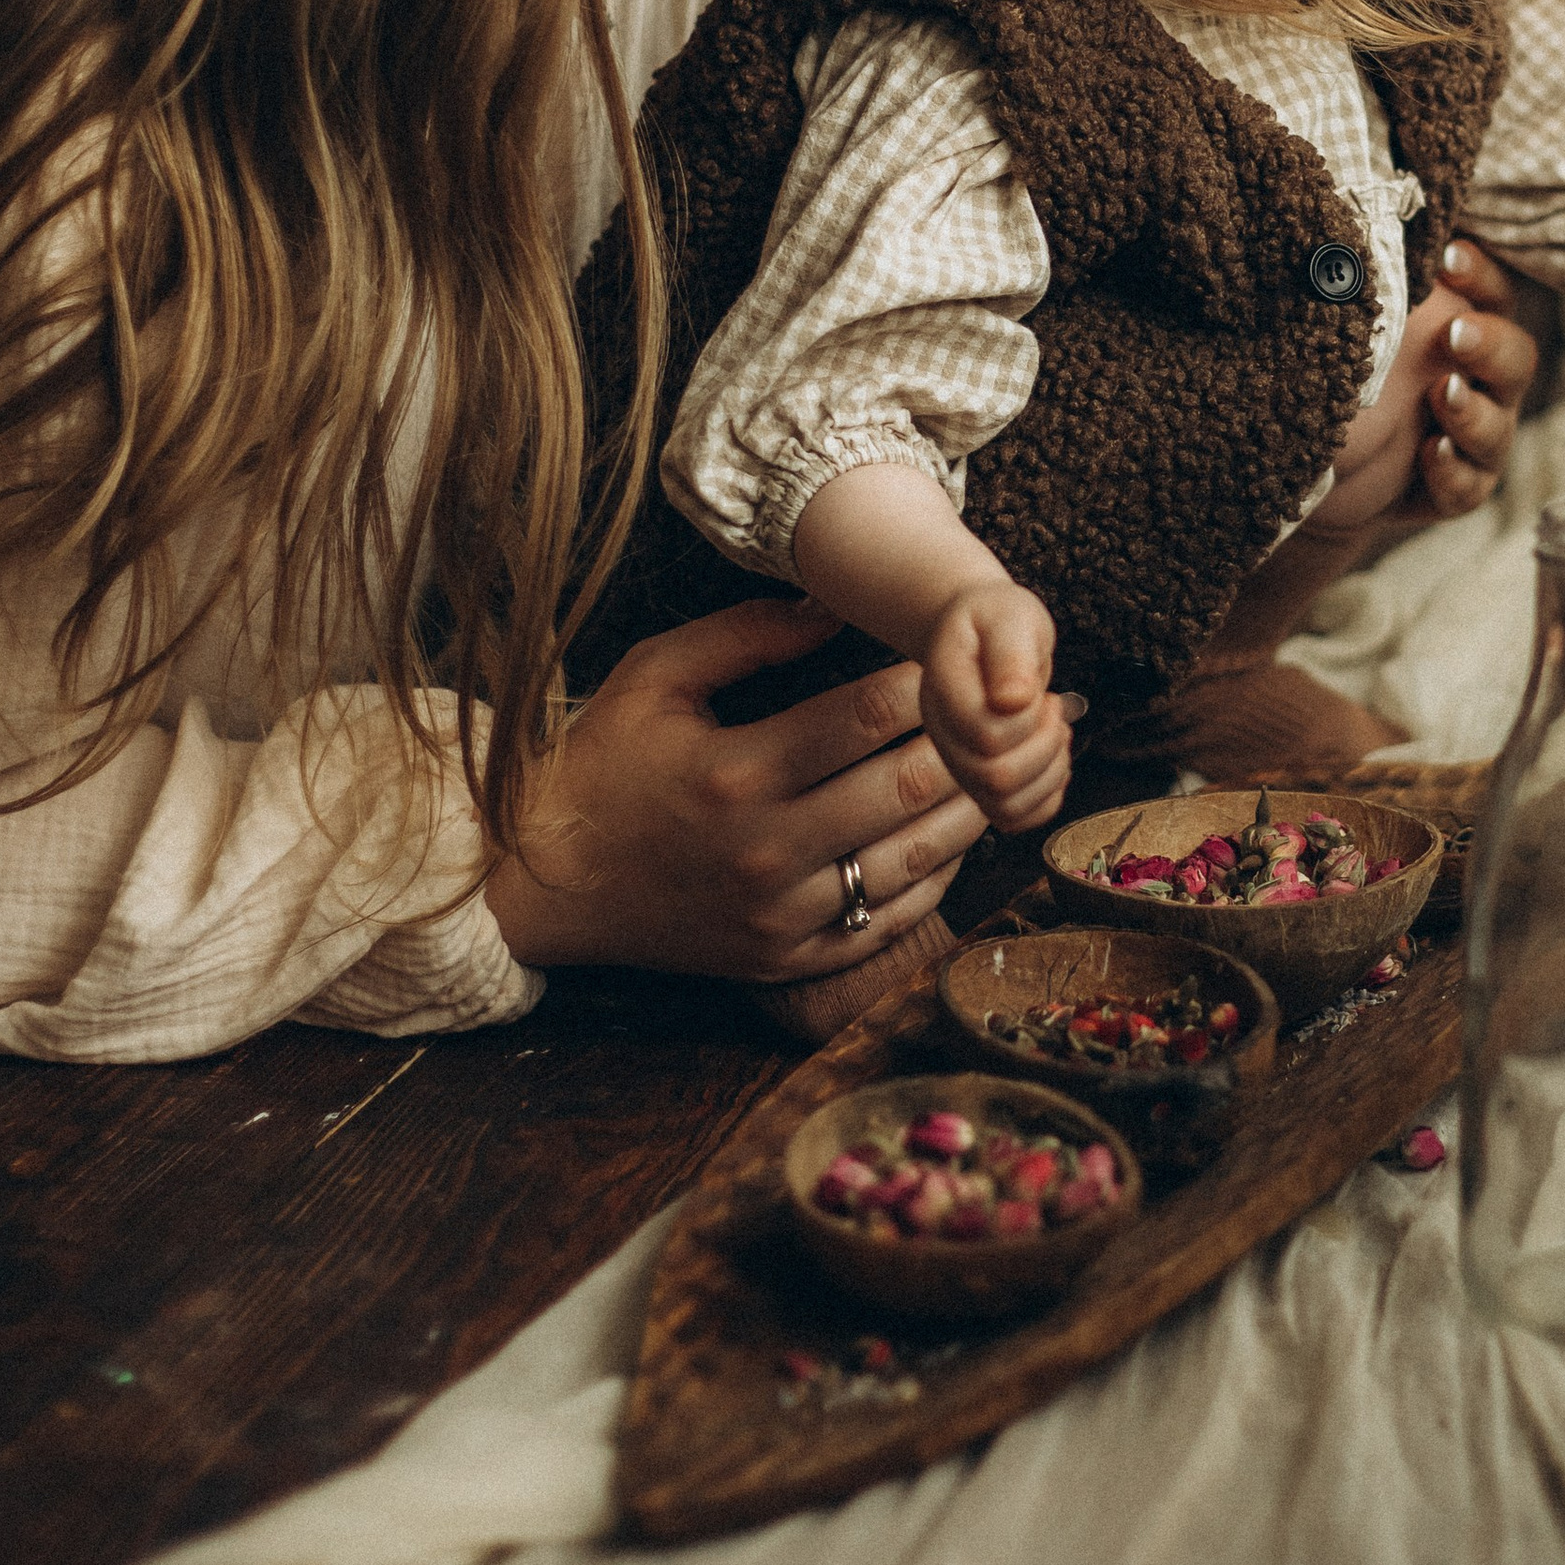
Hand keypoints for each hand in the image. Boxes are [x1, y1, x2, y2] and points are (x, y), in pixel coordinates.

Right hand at [484, 593, 986, 983]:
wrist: (542, 881)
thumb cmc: (600, 765)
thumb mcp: (654, 677)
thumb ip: (746, 635)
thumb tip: (832, 605)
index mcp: (735, 773)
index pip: (861, 719)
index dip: (923, 684)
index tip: (959, 657)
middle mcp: (765, 851)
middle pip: (904, 791)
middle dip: (973, 744)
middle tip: (1021, 713)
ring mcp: (781, 915)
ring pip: (912, 861)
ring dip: (973, 811)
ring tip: (1010, 768)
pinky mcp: (788, 959)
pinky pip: (888, 919)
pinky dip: (937, 877)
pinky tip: (958, 836)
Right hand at [917, 573, 1071, 831]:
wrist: (982, 634)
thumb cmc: (997, 621)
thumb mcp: (1010, 616)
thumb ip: (1010, 654)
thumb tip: (1014, 699)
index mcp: (942, 695)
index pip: (987, 735)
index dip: (1027, 720)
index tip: (1038, 692)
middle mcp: (944, 739)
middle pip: (997, 779)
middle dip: (1044, 746)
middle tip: (1051, 709)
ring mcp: (961, 766)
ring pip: (1007, 806)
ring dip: (1050, 771)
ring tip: (1055, 730)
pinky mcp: (982, 784)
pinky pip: (1016, 818)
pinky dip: (1048, 796)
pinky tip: (1054, 759)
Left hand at [1302, 237, 1542, 544]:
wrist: (1331, 461)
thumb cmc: (1363, 367)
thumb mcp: (1371, 319)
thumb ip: (1380, 275)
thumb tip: (1352, 203)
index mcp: (1470, 325)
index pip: (1493, 293)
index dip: (1479, 275)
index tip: (1447, 256)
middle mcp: (1486, 380)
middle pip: (1514, 358)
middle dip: (1488, 344)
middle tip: (1455, 334)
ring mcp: (1477, 437)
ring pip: (1497, 427)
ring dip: (1473, 411)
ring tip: (1443, 395)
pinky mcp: (1456, 487)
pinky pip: (1468, 486)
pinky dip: (1452, 472)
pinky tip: (1430, 454)